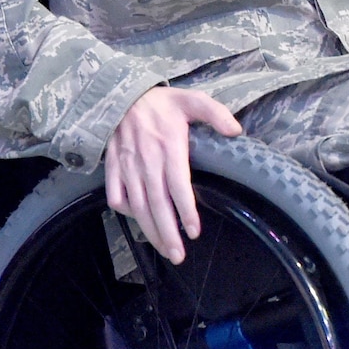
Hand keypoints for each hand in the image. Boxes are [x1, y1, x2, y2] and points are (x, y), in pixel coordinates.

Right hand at [104, 86, 243, 263]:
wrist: (121, 93)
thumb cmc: (161, 101)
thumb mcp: (192, 99)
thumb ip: (215, 113)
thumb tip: (236, 131)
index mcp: (168, 147)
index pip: (178, 186)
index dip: (186, 210)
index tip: (194, 231)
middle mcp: (146, 161)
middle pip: (157, 204)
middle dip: (167, 232)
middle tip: (178, 256)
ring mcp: (127, 166)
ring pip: (138, 206)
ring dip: (149, 230)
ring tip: (163, 249)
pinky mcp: (113, 167)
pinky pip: (116, 194)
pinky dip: (125, 211)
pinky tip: (137, 222)